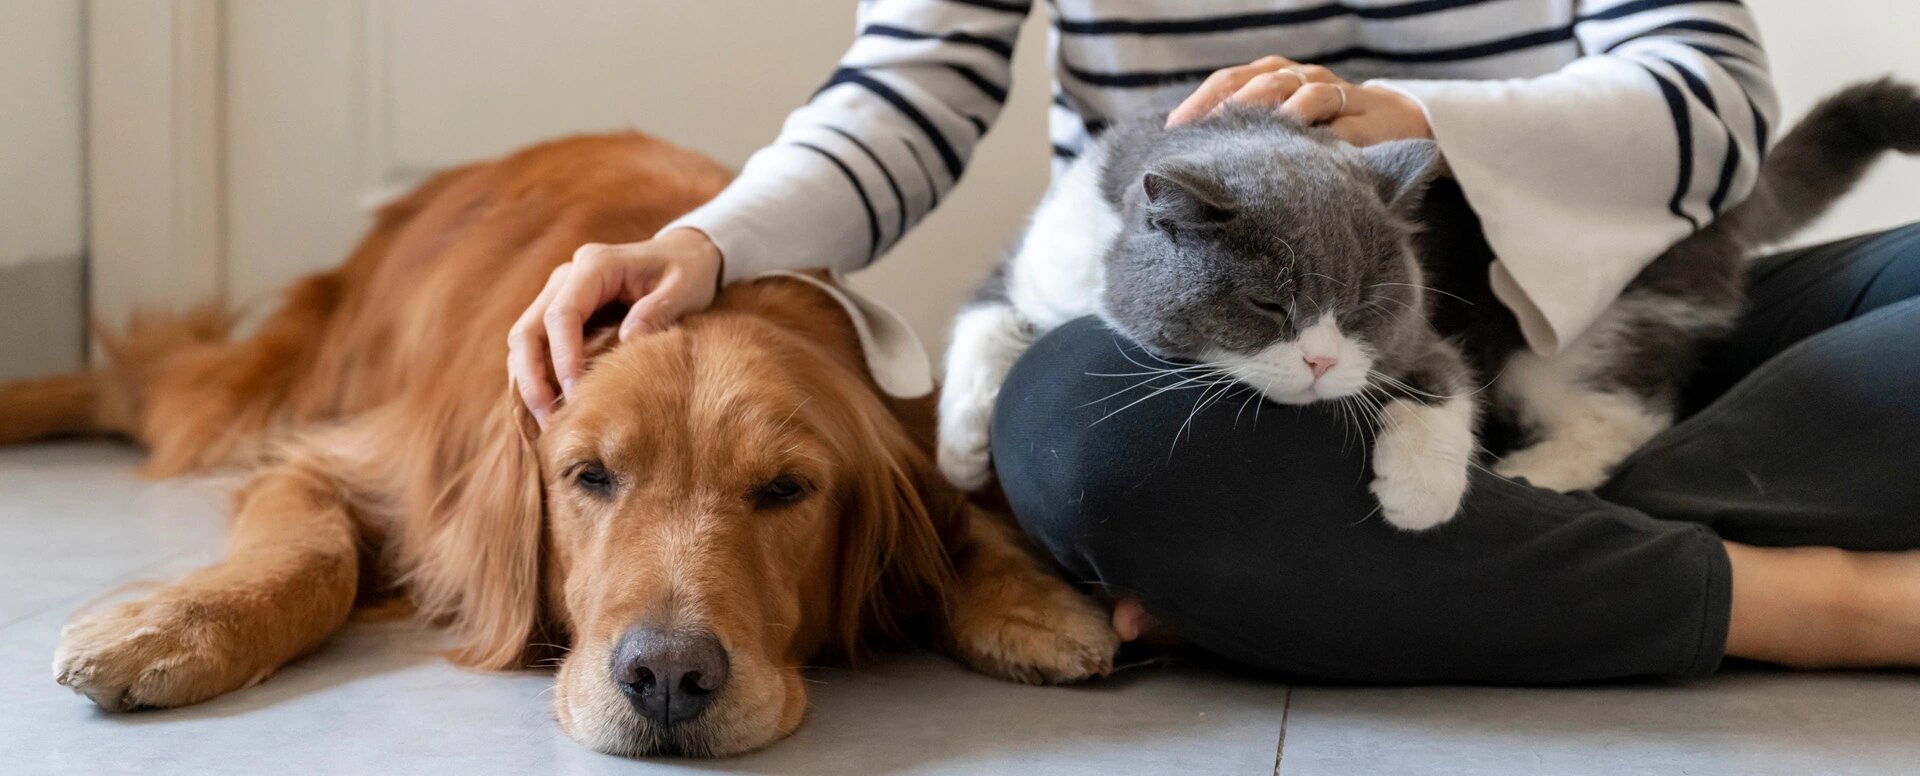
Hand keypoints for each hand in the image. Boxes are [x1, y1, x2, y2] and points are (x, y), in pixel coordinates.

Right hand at [508, 228, 723, 425]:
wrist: (683, 254)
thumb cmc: (686, 271)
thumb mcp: (684, 288)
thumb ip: (657, 310)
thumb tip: (627, 341)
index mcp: (595, 265)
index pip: (563, 314)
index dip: (563, 357)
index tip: (575, 394)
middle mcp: (567, 277)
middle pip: (529, 329)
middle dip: (533, 378)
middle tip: (549, 420)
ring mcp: (559, 293)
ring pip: (524, 339)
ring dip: (528, 382)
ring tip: (546, 423)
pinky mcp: (560, 312)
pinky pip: (535, 346)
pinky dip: (535, 377)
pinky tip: (548, 408)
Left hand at [1166, 56, 1431, 145]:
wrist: (1400, 126)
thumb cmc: (1326, 133)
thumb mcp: (1284, 129)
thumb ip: (1248, 136)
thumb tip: (1194, 162)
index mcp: (1274, 75)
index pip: (1229, 80)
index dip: (1200, 103)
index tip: (1172, 133)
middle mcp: (1301, 77)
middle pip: (1257, 83)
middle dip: (1227, 111)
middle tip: (1202, 142)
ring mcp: (1335, 94)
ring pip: (1297, 95)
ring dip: (1268, 118)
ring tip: (1242, 146)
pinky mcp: (1364, 120)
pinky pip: (1338, 126)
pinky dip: (1316, 138)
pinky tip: (1296, 157)